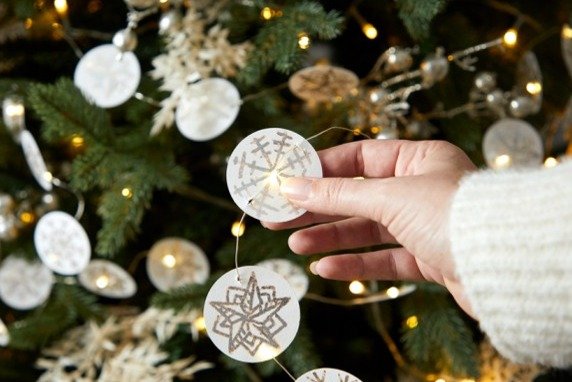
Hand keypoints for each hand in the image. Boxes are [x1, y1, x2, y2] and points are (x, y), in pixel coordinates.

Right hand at [263, 140, 476, 315]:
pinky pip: (384, 259)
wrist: (504, 266)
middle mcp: (421, 190)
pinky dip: (355, 263)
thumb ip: (338, 195)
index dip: (321, 169)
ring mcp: (425, 226)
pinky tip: (325, 269)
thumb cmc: (452, 214)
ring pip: (368, 230)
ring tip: (294, 244)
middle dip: (317, 208)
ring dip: (330, 238)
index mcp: (419, 159)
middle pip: (357, 197)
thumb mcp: (388, 197)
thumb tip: (291, 187)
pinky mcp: (429, 259)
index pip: (359, 158)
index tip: (288, 180)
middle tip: (278, 217)